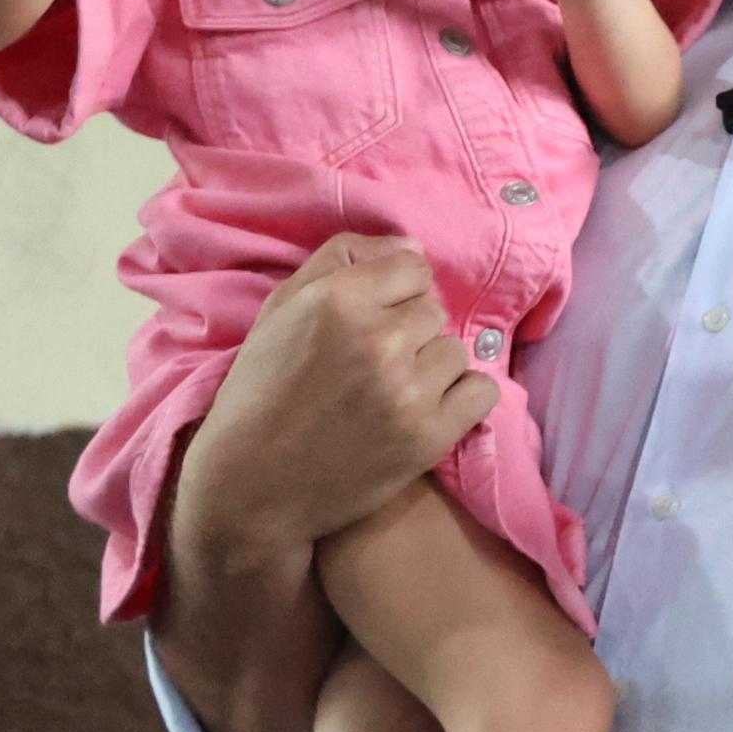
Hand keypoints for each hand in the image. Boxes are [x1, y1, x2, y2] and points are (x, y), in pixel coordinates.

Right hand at [184, 234, 497, 555]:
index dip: (394, 294)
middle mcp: (379, 340)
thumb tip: (411, 245)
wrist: (250, 486)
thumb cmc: (259, 392)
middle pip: (434, 311)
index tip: (371, 322)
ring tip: (391, 392)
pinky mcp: (430, 436)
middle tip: (373, 365)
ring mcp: (408, 390)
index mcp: (338, 300)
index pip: (414, 267)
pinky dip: (460, 400)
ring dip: (432, 369)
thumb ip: (340, 260)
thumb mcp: (280, 310)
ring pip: (456, 351)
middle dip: (410, 333)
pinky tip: (424, 410)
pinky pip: (481, 392)